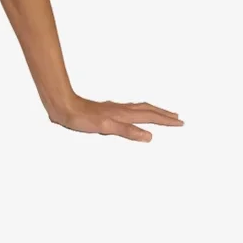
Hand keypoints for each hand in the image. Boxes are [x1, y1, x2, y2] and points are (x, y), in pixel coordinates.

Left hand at [48, 94, 183, 141]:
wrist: (63, 106)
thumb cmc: (81, 118)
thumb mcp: (105, 128)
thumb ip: (127, 131)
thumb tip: (150, 136)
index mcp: (123, 114)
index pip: (149, 117)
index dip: (165, 121)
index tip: (180, 122)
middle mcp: (120, 110)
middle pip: (147, 110)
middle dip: (162, 114)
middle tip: (177, 117)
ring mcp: (113, 109)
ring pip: (138, 108)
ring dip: (152, 111)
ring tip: (160, 114)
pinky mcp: (106, 111)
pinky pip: (129, 110)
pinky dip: (138, 112)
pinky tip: (133, 116)